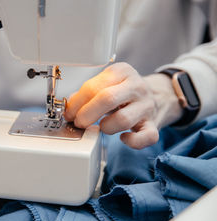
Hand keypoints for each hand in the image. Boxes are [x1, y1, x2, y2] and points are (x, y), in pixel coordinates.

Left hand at [64, 62, 183, 148]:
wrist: (158, 95)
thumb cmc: (124, 92)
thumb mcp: (106, 83)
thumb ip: (87, 93)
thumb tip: (69, 107)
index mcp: (121, 72)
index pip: (93, 87)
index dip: (76, 104)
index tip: (69, 114)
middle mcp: (136, 86)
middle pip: (107, 99)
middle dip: (87, 115)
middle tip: (79, 123)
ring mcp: (147, 106)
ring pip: (123, 120)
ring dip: (106, 127)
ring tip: (102, 127)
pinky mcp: (154, 124)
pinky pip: (146, 137)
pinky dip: (132, 141)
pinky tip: (123, 138)